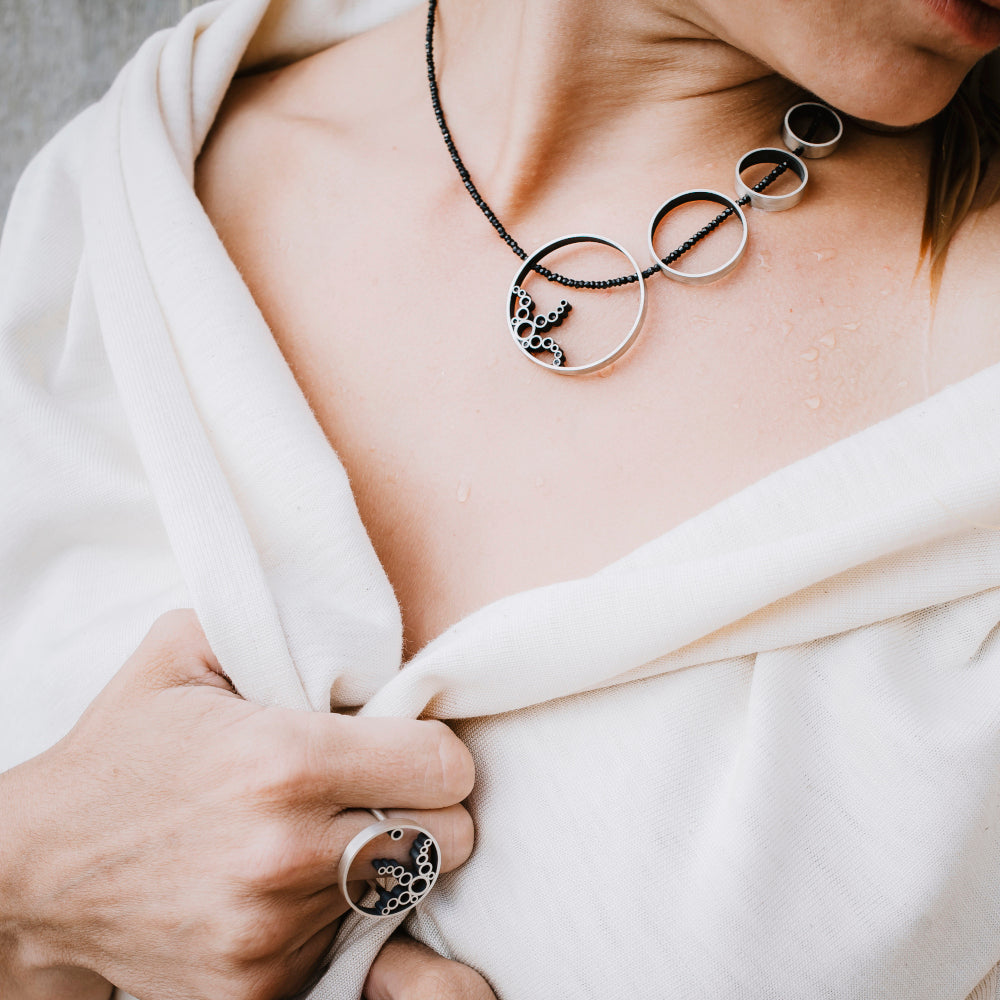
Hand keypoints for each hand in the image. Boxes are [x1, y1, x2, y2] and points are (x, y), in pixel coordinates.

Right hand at [1, 610, 474, 999]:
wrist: (38, 873)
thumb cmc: (124, 750)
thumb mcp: (185, 650)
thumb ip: (279, 626)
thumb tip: (364, 643)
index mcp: (285, 760)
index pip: (446, 767)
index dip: (436, 753)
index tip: (408, 749)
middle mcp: (287, 851)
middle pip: (448, 840)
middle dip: (425, 811)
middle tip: (377, 793)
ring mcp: (273, 930)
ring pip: (400, 893)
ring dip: (376, 863)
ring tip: (313, 832)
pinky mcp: (259, 988)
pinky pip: (347, 943)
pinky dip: (331, 912)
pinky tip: (281, 882)